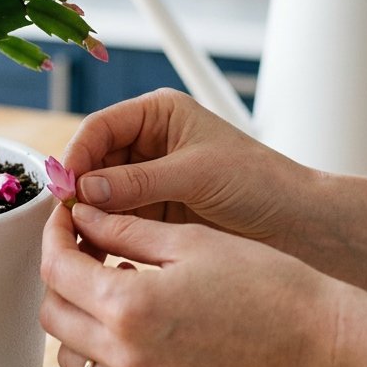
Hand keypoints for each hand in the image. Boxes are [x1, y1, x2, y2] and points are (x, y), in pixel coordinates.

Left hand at [38, 202, 341, 366]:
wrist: (321, 345)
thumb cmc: (266, 283)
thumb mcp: (190, 242)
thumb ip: (123, 230)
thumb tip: (81, 215)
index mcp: (129, 308)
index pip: (56, 269)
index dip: (54, 236)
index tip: (65, 217)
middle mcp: (126, 358)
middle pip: (53, 314)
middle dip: (60, 275)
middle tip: (85, 247)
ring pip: (70, 355)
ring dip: (76, 317)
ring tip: (113, 285)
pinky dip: (100, 351)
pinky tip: (133, 321)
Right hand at [63, 88, 315, 251]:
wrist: (301, 225)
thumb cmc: (262, 183)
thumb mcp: (197, 175)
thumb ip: (138, 181)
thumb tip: (85, 190)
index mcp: (158, 115)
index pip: (100, 127)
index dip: (78, 155)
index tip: (65, 186)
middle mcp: (148, 144)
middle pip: (93, 162)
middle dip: (79, 190)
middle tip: (66, 219)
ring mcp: (148, 180)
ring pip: (99, 195)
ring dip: (88, 216)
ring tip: (79, 240)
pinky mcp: (154, 213)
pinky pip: (116, 220)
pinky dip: (105, 234)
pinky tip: (99, 251)